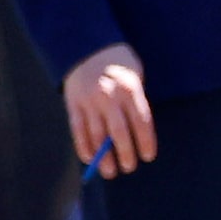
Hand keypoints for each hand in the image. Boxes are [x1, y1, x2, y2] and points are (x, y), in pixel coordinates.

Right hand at [64, 43, 154, 178]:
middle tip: (129, 168)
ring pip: (96, 135)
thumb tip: (136, 135)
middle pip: (118, 132)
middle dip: (124, 153)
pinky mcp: (73, 104)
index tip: (148, 157)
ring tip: (109, 172)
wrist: (88, 47)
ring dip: (103, 156)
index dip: (144, 142)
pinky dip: (83, 146)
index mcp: (130, 89)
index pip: (141, 122)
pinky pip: (78, 130)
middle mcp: (109, 96)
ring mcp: (89, 101)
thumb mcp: (135, 77)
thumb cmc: (120, 65)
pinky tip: (89, 159)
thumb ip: (136, 102)